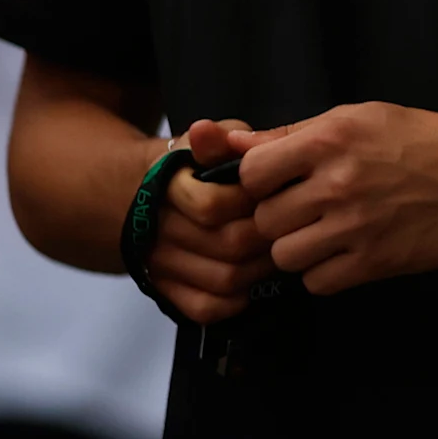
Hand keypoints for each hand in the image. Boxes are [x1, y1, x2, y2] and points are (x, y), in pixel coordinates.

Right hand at [152, 118, 273, 323]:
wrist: (144, 199)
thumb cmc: (192, 169)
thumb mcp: (204, 145)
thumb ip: (216, 139)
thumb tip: (205, 130)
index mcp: (167, 188)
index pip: (215, 204)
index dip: (253, 201)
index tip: (276, 191)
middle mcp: (160, 229)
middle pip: (229, 245)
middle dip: (268, 235)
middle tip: (293, 225)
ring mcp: (161, 264)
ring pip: (223, 279)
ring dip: (261, 269)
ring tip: (280, 250)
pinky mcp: (165, 291)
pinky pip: (205, 308)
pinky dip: (235, 301)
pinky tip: (252, 282)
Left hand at [233, 103, 437, 295]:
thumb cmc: (419, 140)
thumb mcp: (357, 119)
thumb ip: (291, 133)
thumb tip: (228, 143)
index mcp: (329, 141)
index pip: (251, 173)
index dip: (258, 182)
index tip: (280, 183)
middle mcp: (336, 184)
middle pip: (263, 220)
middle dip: (279, 218)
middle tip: (307, 211)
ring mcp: (355, 228)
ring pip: (284, 256)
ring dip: (299, 248)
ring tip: (326, 234)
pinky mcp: (375, 263)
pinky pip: (317, 283)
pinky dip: (324, 273)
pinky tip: (345, 254)